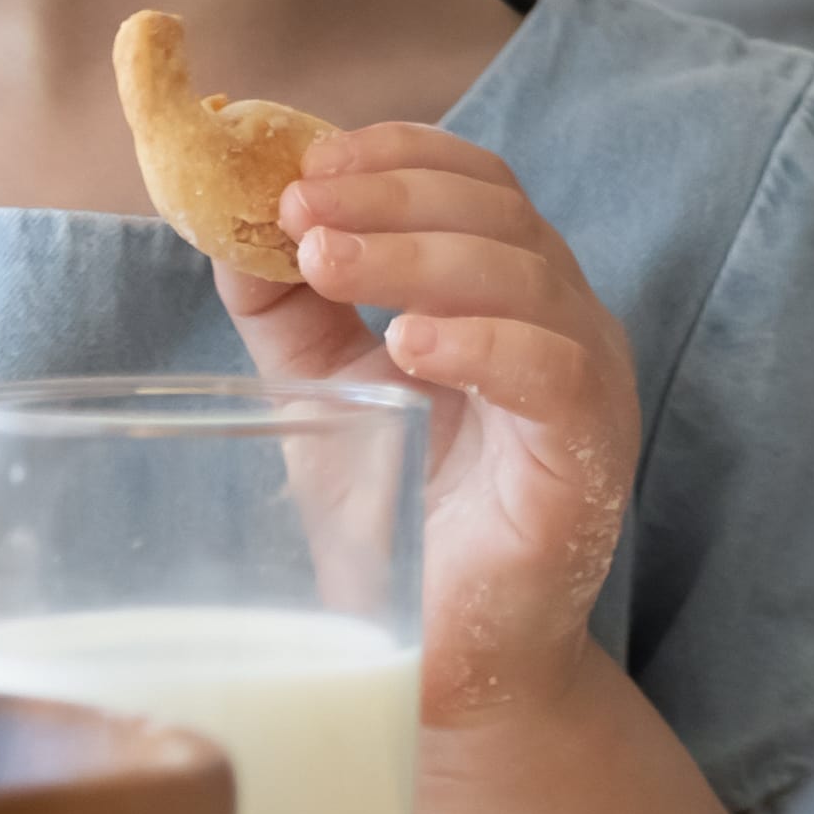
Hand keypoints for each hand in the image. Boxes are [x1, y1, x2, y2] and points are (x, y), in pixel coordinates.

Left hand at [230, 130, 640, 733]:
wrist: (453, 658)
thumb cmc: (402, 521)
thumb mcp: (327, 392)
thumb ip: (288, 309)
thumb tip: (224, 222)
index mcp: (504, 288)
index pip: (471, 179)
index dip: (393, 155)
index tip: (303, 163)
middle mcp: (559, 316)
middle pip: (497, 208)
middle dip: (390, 194)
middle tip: (300, 211)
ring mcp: (585, 379)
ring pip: (524, 273)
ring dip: (417, 253)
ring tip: (327, 261)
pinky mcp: (589, 452)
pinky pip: (551, 369)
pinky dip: (480, 342)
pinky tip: (409, 346)